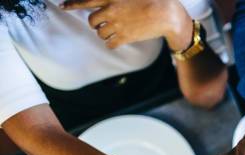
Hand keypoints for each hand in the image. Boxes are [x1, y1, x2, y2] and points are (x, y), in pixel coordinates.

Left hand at [61, 0, 192, 50]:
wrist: (167, 14)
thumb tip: (107, 0)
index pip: (84, 0)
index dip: (72, 4)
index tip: (62, 6)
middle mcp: (110, 10)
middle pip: (92, 21)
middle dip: (97, 23)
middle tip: (106, 23)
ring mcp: (117, 25)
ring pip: (100, 33)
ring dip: (105, 33)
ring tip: (116, 31)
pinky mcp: (125, 37)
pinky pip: (110, 44)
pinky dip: (112, 43)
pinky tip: (118, 40)